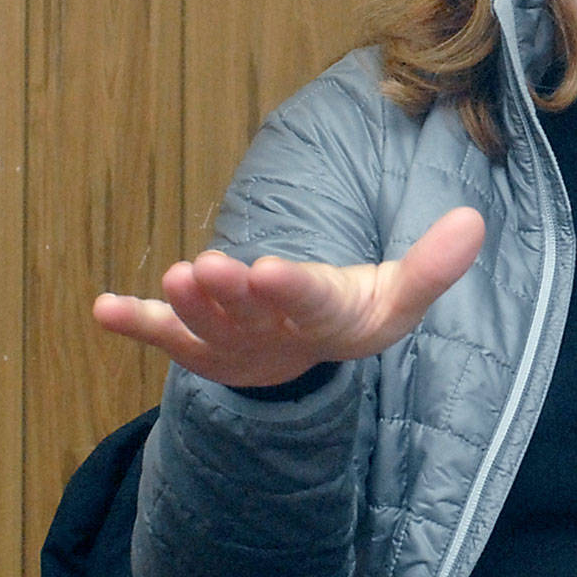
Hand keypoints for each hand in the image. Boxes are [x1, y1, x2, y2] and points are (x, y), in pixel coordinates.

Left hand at [92, 206, 484, 386]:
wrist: (308, 356)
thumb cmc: (355, 311)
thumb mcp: (399, 294)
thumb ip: (432, 264)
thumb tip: (475, 220)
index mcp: (328, 319)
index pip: (311, 304)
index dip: (290, 291)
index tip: (269, 271)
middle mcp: (276, 334)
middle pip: (251, 317)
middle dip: (229, 296)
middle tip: (207, 268)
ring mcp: (232, 341)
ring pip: (206, 328)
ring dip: (187, 305)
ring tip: (176, 275)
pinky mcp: (197, 341)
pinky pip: (162, 335)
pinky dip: (134, 323)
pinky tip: (101, 309)